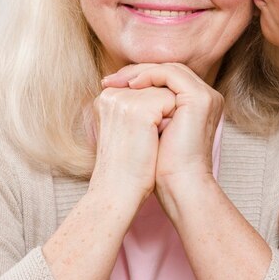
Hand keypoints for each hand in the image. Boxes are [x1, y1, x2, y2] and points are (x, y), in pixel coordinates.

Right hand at [89, 84, 176, 205]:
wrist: (118, 193)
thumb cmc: (125, 167)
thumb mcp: (126, 129)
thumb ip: (137, 106)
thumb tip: (163, 95)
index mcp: (106, 97)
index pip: (145, 86)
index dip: (154, 110)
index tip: (140, 136)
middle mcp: (112, 93)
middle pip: (156, 87)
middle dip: (162, 111)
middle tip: (144, 141)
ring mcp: (125, 99)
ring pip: (166, 93)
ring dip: (168, 116)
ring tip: (148, 141)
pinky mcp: (140, 109)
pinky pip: (172, 102)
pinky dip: (172, 121)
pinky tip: (157, 140)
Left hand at [102, 63, 222, 198]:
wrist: (179, 184)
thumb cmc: (162, 165)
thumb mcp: (152, 129)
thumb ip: (146, 108)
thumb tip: (118, 91)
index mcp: (197, 104)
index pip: (167, 79)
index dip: (139, 78)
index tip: (112, 84)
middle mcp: (206, 96)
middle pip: (167, 70)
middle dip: (136, 72)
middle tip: (110, 79)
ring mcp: (206, 96)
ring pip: (169, 69)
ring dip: (139, 72)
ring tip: (116, 82)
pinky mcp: (199, 99)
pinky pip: (171, 75)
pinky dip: (149, 76)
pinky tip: (131, 86)